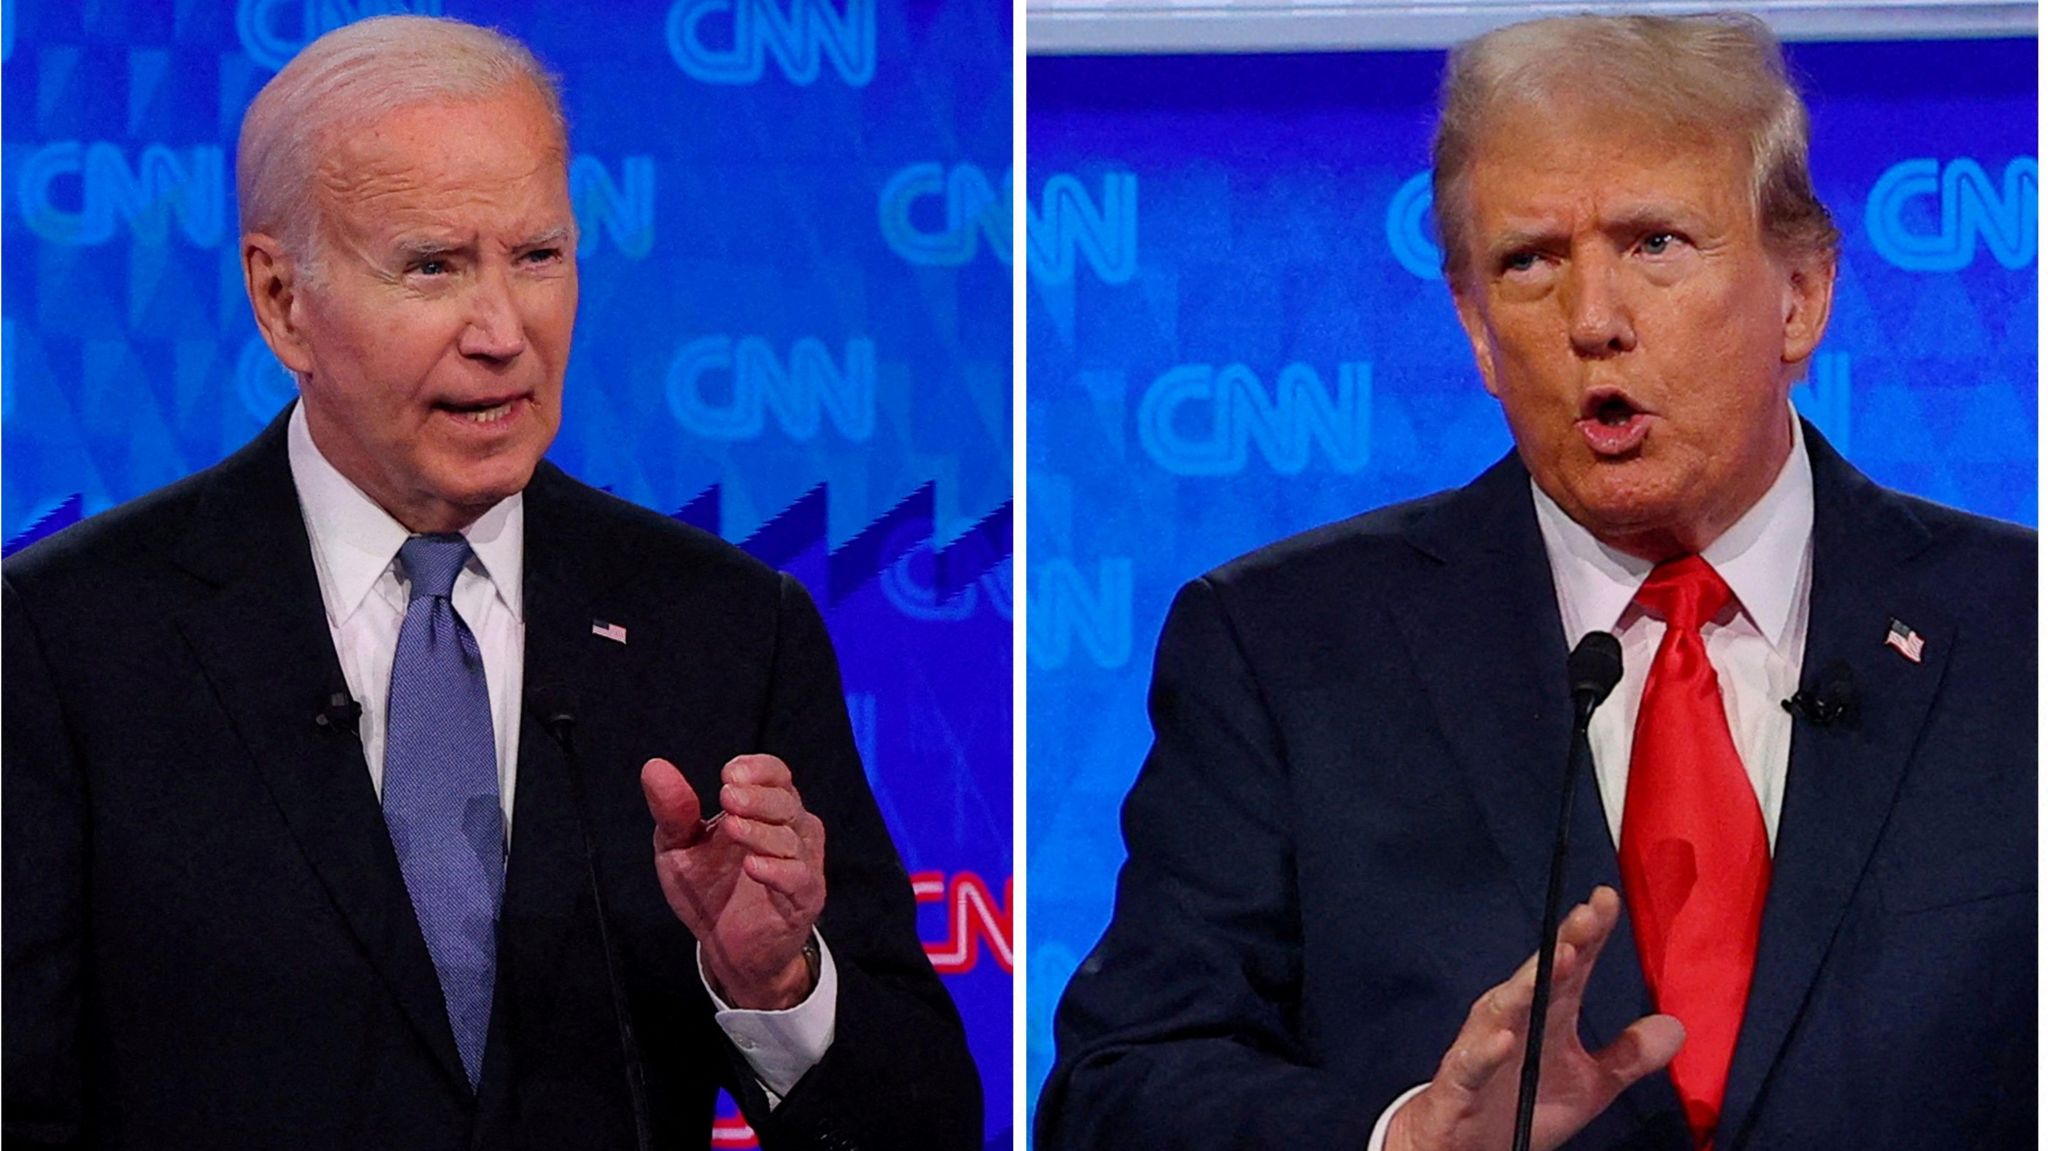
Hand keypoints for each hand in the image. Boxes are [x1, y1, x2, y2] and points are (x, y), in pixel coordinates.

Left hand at [640, 754, 826, 1009]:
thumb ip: (672, 811)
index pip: (776, 774)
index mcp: (766, 809)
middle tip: (727, 797)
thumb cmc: (708, 890)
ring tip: (731, 828)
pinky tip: (752, 866)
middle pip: (786, 801)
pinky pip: (799, 877)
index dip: (758, 769)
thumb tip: (654, 766)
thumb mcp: (679, 848)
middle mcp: (792, 830)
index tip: (727, 775)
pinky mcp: (805, 899)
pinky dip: (777, 870)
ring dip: (761, 831)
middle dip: (757, 797)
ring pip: (792, 838)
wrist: (726, 949)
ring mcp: (803, 864)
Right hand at [1384, 887, 1683, 1150]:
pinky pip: (1471, 1063)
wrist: (1462, 1148)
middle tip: (1587, 916)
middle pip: (1538, 977)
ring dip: (1529, 984)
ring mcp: (1481, 1049)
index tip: (1606, 898)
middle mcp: (1512, 1021)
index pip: (1570, 967)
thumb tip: (1678, 1026)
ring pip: (1503, 1009)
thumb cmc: (1524, 1105)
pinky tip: (1506, 1038)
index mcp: (1545, 1016)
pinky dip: (1487, 1051)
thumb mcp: (1589, 1085)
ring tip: (1560, 959)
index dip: (1589, 934)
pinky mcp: (1458, 1083)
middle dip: (1562, 945)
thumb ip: (1627, 1055)